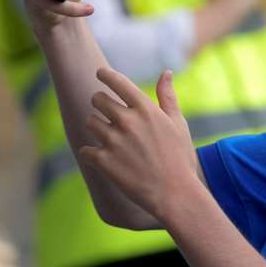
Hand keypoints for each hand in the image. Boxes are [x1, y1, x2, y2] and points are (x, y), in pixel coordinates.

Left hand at [77, 67, 202, 225]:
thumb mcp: (178, 124)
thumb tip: (166, 72)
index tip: (100, 73)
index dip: (105, 75)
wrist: (175, 194)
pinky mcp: (103, 161)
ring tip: (110, 140)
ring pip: (89, 122)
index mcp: (146, 109)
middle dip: (100, 104)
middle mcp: (127, 121)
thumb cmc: (180, 158)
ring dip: (96, 128)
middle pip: (97, 99)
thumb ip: (168, 96)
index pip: (118, 82)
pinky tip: (103, 159)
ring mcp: (114, 141)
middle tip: (108, 114)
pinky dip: (90, 153)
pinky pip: (85, 149)